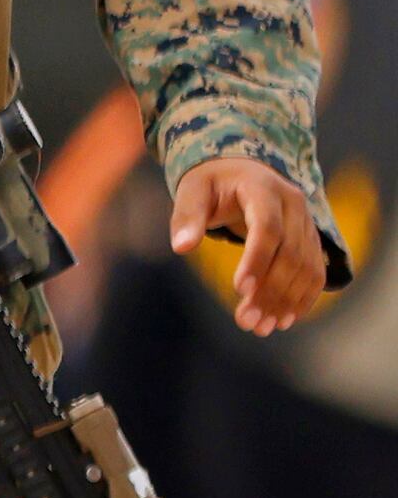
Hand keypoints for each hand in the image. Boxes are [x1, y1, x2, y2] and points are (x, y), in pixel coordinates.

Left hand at [169, 153, 332, 333]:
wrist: (240, 170)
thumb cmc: (211, 182)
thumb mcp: (192, 190)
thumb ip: (187, 216)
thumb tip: (181, 248)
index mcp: (263, 188)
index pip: (268, 228)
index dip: (257, 260)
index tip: (239, 290)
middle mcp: (293, 204)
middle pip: (289, 253)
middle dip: (270, 291)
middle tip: (247, 322)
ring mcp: (306, 222)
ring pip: (306, 266)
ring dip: (287, 300)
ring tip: (262, 328)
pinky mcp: (310, 238)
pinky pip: (315, 270)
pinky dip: (304, 296)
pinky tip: (285, 319)